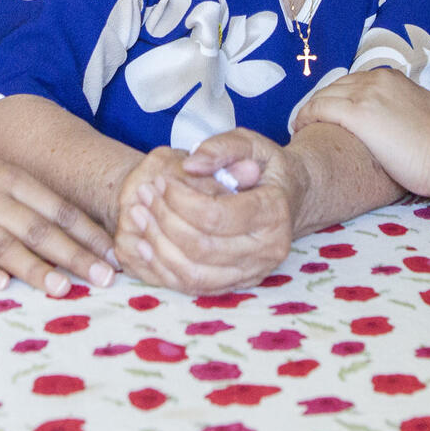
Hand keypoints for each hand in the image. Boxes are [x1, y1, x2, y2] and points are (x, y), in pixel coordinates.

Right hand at [0, 142, 117, 296]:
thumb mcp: (0, 175)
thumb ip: (36, 201)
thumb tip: (85, 231)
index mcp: (11, 177)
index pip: (57, 207)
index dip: (88, 232)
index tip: (114, 254)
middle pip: (37, 228)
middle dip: (73, 254)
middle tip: (102, 277)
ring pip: (3, 244)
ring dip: (34, 267)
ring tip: (62, 287)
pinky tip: (2, 285)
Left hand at [115, 133, 300, 293]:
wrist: (291, 196)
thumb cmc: (264, 166)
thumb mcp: (250, 143)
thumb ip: (220, 148)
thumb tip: (190, 164)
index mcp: (273, 211)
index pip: (216, 215)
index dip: (180, 200)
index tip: (161, 181)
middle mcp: (268, 249)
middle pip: (202, 247)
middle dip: (164, 220)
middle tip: (143, 194)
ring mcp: (254, 272)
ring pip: (195, 274)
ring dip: (159, 246)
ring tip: (138, 215)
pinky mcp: (238, 284)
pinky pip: (194, 288)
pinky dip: (164, 269)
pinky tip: (144, 244)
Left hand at [295, 69, 429, 201]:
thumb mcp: (429, 111)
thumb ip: (410, 105)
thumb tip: (406, 115)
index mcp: (392, 78)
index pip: (353, 82)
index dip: (339, 98)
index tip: (332, 113)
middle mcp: (376, 80)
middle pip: (336, 87)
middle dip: (323, 103)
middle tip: (312, 121)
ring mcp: (365, 95)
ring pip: (324, 96)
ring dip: (310, 110)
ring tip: (302, 126)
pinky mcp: (356, 113)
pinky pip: (318, 108)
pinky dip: (305, 116)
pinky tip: (300, 128)